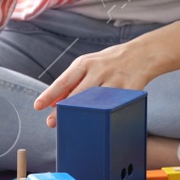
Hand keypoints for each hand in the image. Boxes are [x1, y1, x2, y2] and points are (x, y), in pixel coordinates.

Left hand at [32, 41, 159, 125]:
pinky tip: (98, 122)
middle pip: (78, 95)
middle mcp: (99, 71)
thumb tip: (53, 103)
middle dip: (63, 110)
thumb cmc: (109, 62)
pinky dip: (105, 115)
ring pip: (96, 102)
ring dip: (83, 115)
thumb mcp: (88, 65)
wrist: (141, 55)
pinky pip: (114, 106)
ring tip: (73, 125)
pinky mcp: (129, 91)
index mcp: (85, 63)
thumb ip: (71, 82)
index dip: (50, 94)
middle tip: (51, 123)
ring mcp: (115, 81)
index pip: (64, 80)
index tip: (38, 106)